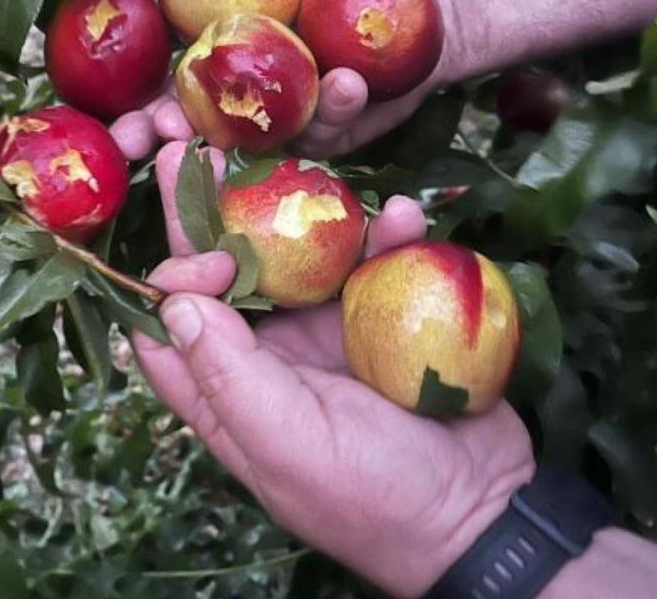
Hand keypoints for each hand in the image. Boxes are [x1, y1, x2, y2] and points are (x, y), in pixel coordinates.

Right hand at [110, 0, 465, 161]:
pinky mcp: (333, 129)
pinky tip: (344, 82)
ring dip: (231, 142)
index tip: (116, 110)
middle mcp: (244, 81)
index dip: (132, 90)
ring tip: (220, 136)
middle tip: (149, 140)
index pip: (160, 63)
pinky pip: (326, 130)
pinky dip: (334, 108)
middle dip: (161, 136)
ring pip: (249, 142)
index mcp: (218, 35)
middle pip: (187, 117)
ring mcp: (287, 111)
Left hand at [132, 141, 534, 596]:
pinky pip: (374, 261)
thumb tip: (173, 300)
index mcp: (228, 392)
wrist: (484, 510)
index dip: (173, 278)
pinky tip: (410, 216)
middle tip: (204, 145)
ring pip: (302, 254)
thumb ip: (228, 373)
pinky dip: (390, 236)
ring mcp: (324, 332)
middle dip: (214, 210)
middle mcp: (266, 355)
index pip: (171, 325)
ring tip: (319, 165)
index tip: (211, 258)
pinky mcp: (381, 317)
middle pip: (226, 272)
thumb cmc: (374, 496)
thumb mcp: (289, 442)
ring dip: (312, 211)